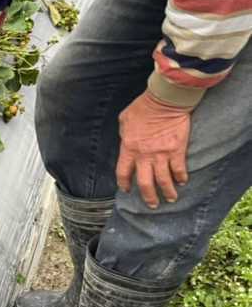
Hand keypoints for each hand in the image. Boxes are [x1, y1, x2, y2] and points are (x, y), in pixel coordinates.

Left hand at [116, 91, 191, 208]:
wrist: (164, 102)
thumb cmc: (142, 108)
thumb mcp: (124, 120)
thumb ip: (124, 134)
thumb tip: (125, 141)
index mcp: (128, 148)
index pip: (123, 172)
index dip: (124, 183)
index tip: (126, 190)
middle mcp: (144, 156)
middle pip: (145, 183)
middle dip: (148, 196)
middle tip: (152, 204)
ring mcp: (162, 154)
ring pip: (163, 180)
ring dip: (167, 192)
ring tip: (170, 199)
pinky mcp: (177, 151)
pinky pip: (179, 169)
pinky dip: (181, 178)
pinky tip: (182, 182)